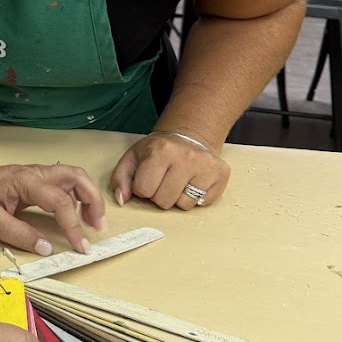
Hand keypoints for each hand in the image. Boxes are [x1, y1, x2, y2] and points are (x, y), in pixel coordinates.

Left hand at [0, 160, 105, 255]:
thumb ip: (18, 234)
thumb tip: (47, 248)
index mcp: (24, 181)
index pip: (60, 202)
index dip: (73, 226)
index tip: (81, 248)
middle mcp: (34, 173)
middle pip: (76, 176)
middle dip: (93, 199)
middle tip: (98, 227)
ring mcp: (35, 174)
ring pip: (72, 176)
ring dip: (87, 196)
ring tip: (91, 222)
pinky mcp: (33, 180)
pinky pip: (62, 183)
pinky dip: (75, 196)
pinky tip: (72, 215)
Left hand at [110, 132, 230, 210]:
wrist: (188, 136)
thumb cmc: (158, 150)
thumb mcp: (134, 157)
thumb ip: (120, 178)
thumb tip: (121, 199)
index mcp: (161, 150)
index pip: (143, 190)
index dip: (142, 188)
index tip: (148, 177)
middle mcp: (186, 156)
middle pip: (164, 201)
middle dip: (159, 195)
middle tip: (164, 179)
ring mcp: (206, 166)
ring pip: (183, 205)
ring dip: (177, 198)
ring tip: (178, 181)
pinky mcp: (221, 174)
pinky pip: (202, 203)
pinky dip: (195, 198)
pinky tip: (192, 182)